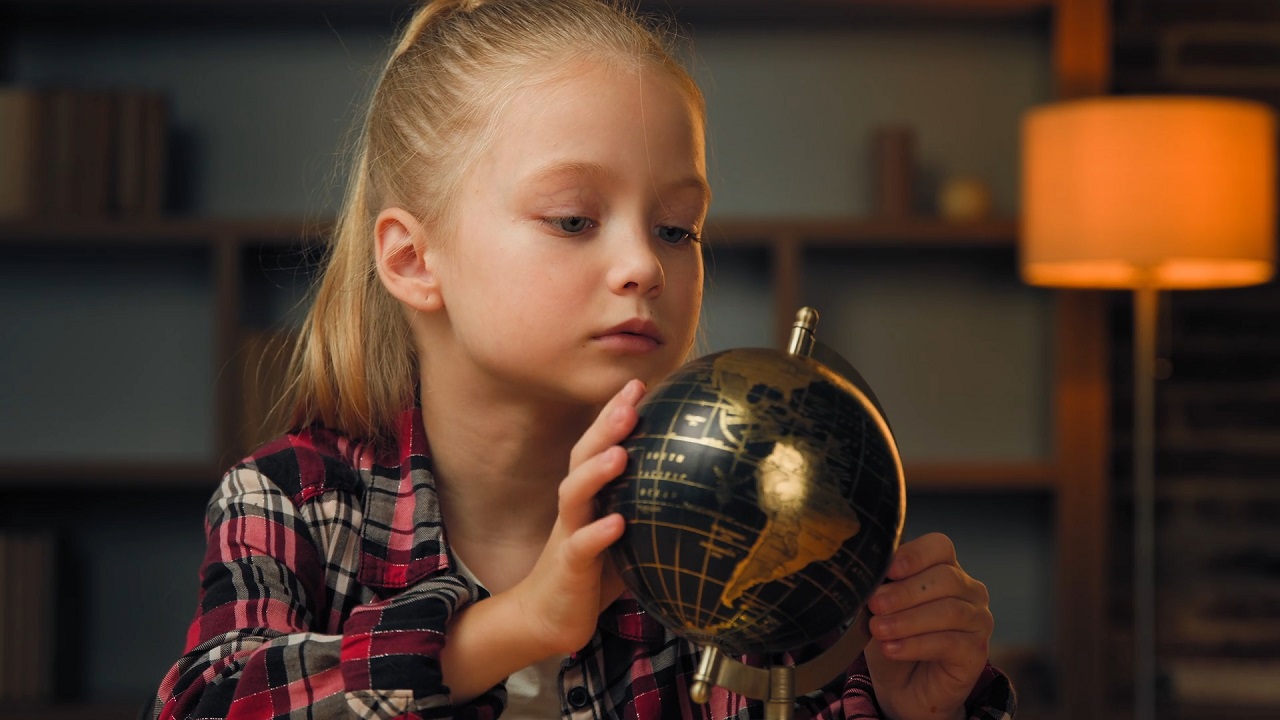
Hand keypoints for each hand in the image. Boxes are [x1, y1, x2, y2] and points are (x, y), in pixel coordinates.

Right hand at [513, 378, 642, 654]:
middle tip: (630, 403)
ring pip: (574, 495)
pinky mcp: (568, 567)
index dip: (614, 414)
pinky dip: (596, 533)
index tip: (639, 384)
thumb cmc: (594, 570)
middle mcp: (576, 507)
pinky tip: (616, 523)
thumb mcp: (626, 534)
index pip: (600, 445)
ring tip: (620, 454)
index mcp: (590, 495)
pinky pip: (580, 547)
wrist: (550, 615)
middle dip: (605, 428)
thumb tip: (702, 487)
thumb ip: (650, 508)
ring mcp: (568, 534)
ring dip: (597, 473)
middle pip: (584, 457)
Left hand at [864, 532, 992, 719]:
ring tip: (879, 629)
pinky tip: (892, 648)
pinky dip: (916, 644)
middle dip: (905, 592)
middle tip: (875, 605)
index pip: (940, 547)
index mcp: (945, 569)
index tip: (889, 570)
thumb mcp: (879, 609)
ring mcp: (978, 621)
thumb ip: (880, 589)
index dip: (915, 555)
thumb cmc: (892, 638)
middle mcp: (969, 591)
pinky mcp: (977, 652)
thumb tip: (868, 578)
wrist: (902, 688)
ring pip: (949, 611)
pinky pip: (950, 643)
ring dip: (908, 620)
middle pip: (946, 578)